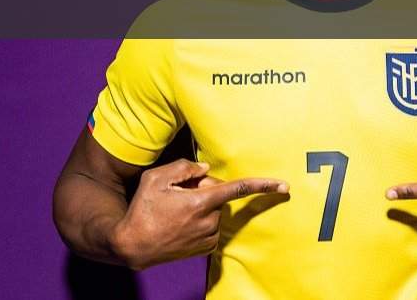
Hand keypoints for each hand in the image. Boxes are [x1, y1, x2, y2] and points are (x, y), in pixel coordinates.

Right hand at [108, 159, 287, 269]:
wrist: (132, 246)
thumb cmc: (141, 210)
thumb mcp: (156, 179)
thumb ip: (184, 168)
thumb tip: (204, 171)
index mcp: (200, 202)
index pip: (238, 189)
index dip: (263, 185)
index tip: (284, 186)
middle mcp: (208, 221)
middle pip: (219, 195)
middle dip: (204, 189)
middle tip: (179, 193)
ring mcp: (208, 237)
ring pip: (215, 211)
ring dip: (201, 206)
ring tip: (175, 211)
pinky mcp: (205, 248)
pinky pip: (211, 225)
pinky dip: (200, 220)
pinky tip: (180, 223)